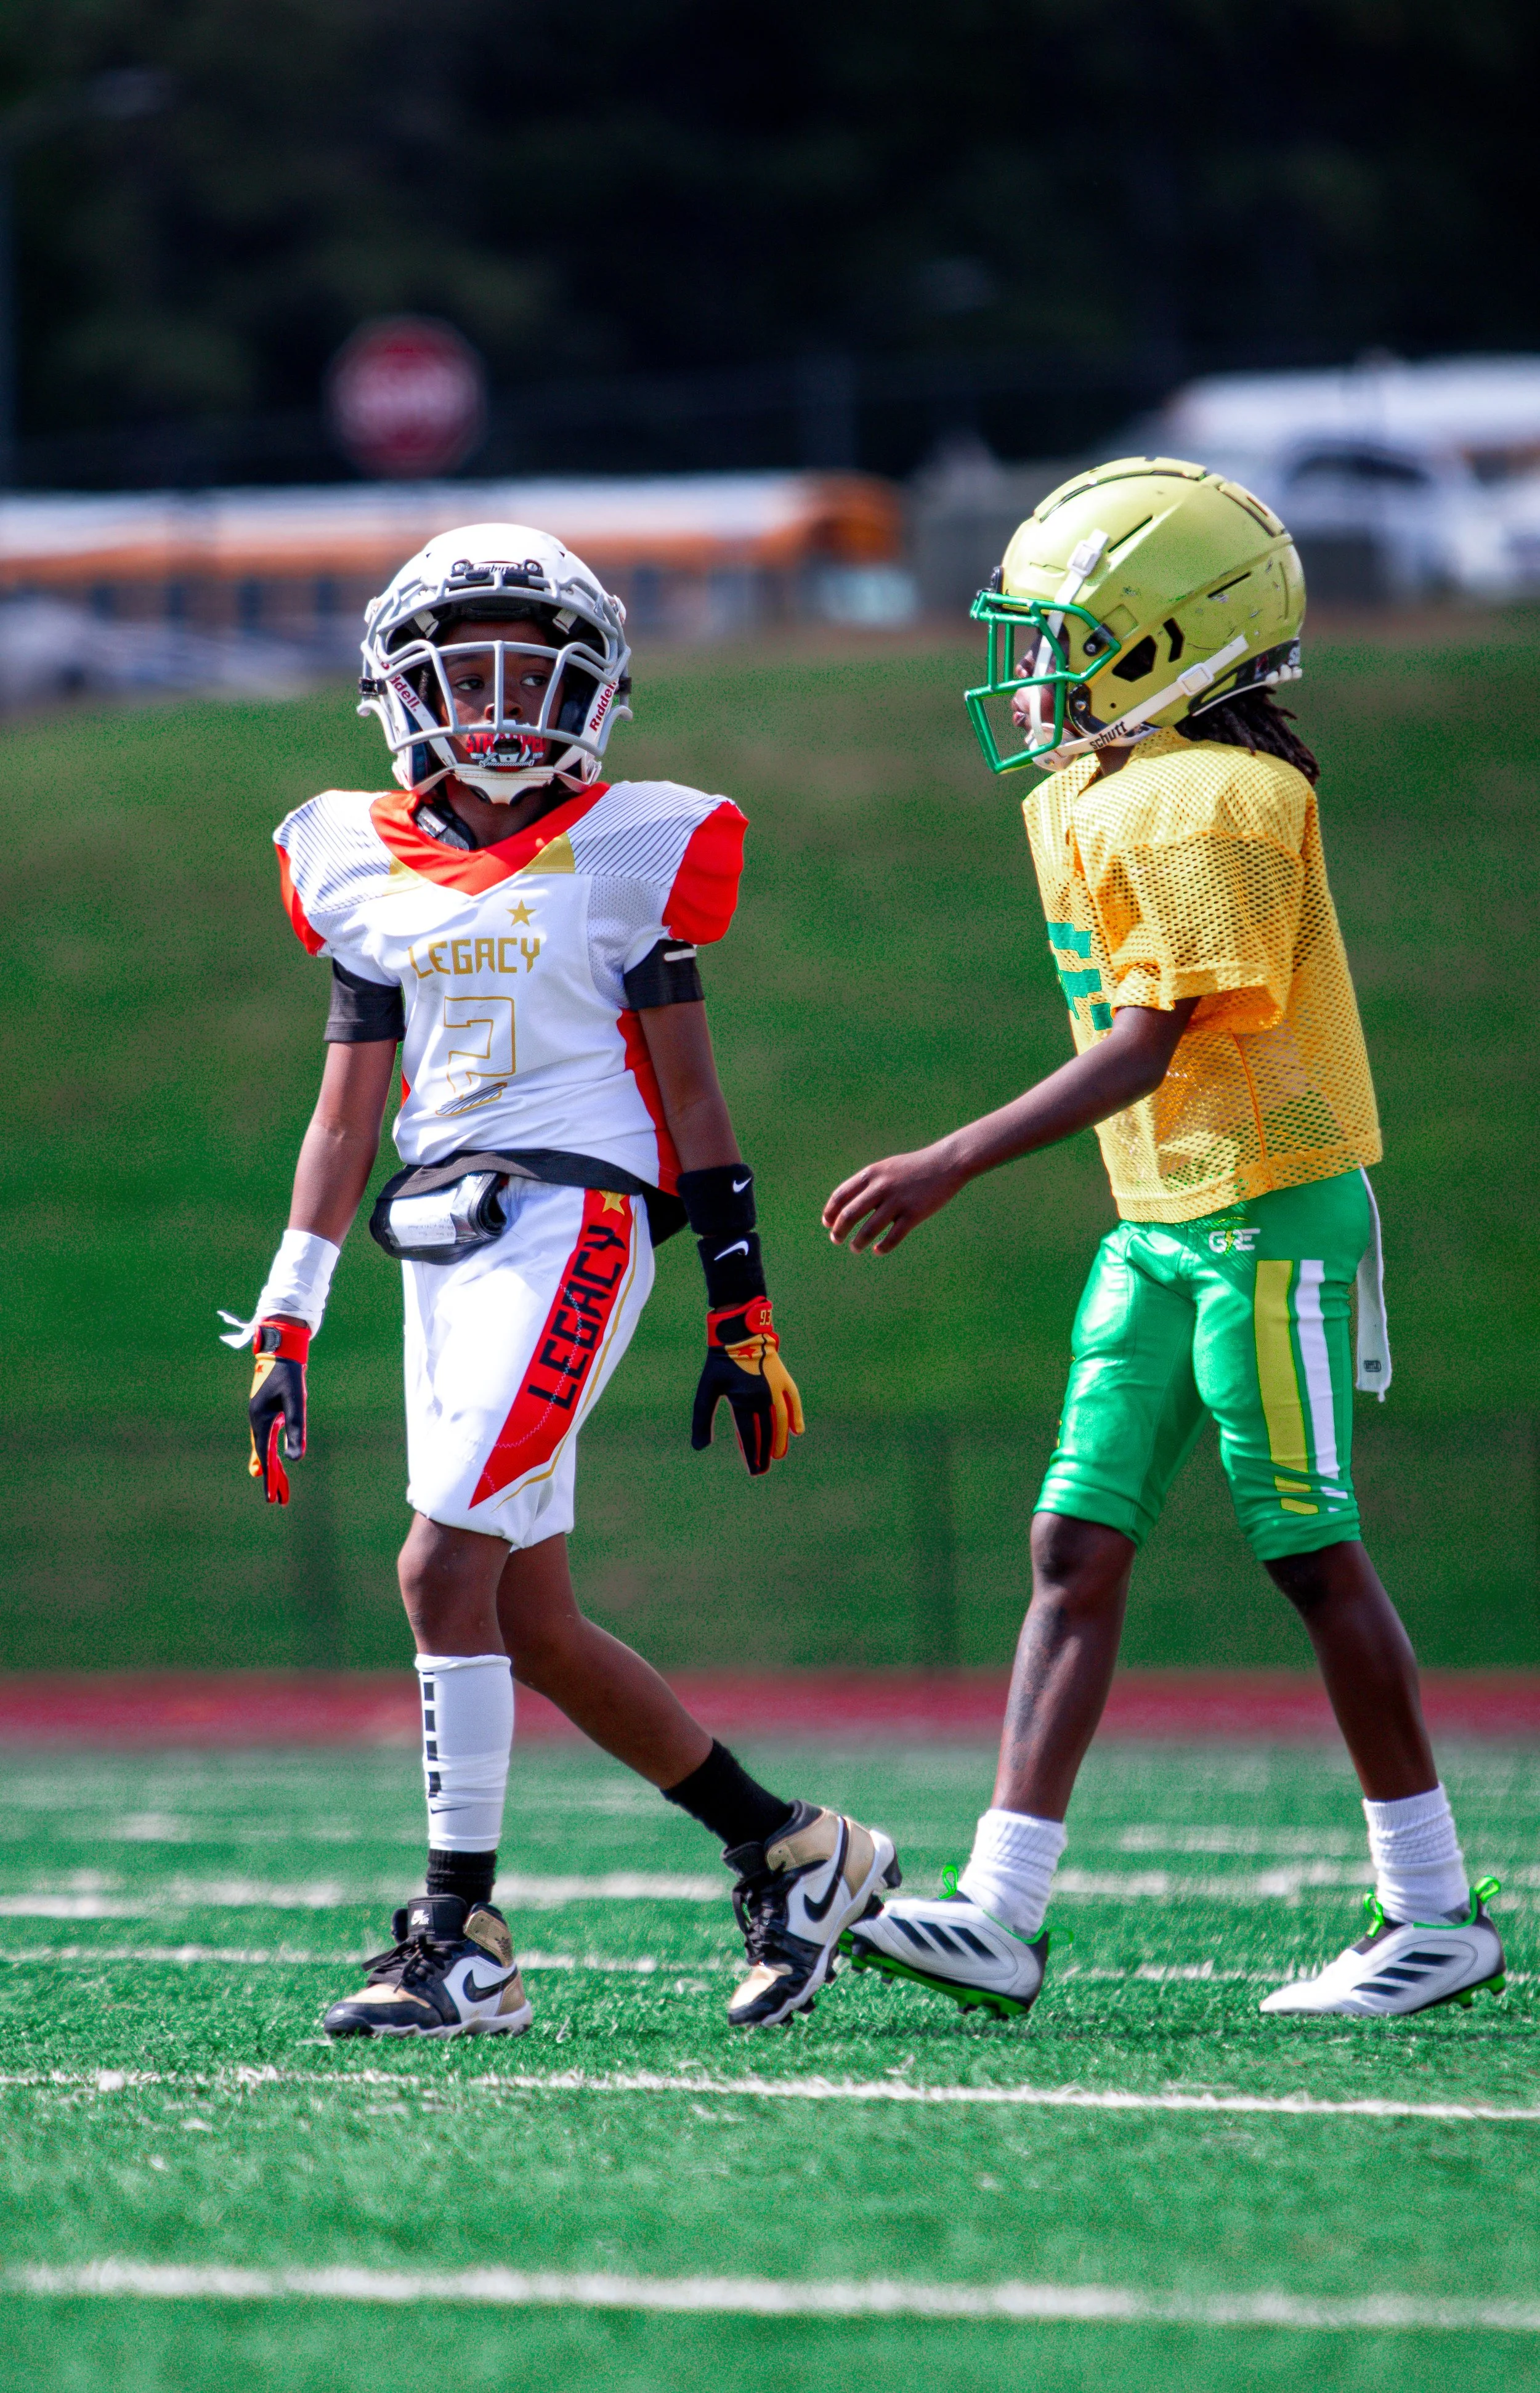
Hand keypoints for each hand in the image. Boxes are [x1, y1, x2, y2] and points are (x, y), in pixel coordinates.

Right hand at [246, 1318, 309, 1503]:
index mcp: (261, 1420)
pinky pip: (267, 1440)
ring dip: (272, 1469)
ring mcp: (261, 1418)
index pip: (266, 1456)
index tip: (271, 1497)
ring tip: (278, 1489)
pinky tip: (271, 1463)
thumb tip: (296, 1458)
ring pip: (266, 1450)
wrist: (281, 1352)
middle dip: (273, 1479)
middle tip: (277, 1502)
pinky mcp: (267, 1414)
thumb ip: (296, 1429)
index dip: (270, 1478)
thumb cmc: (289, 1375)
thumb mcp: (296, 1402)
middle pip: (265, 1457)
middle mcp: (258, 1422)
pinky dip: (269, 1455)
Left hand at [691, 1298, 804, 1475]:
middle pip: (766, 1432)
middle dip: (764, 1453)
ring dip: (780, 1440)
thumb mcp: (707, 1390)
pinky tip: (798, 1431)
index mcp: (743, 1400)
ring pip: (781, 1420)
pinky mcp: (783, 1378)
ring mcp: (776, 1387)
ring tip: (778, 1456)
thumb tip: (700, 1447)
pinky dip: (796, 1416)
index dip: (751, 1454)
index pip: (749, 1434)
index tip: (752, 1471)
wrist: (739, 1331)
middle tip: (762, 1471)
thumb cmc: (720, 1361)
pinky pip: (793, 1400)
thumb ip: (703, 1418)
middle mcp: (762, 1397)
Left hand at [822, 1143, 966, 1254]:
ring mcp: (897, 1201)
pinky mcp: (914, 1214)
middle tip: (836, 1240)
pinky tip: (878, 1250)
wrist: (946, 1163)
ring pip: (869, 1230)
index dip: (830, 1212)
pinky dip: (882, 1247)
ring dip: (857, 1242)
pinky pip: (893, 1238)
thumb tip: (848, 1205)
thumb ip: (868, 1184)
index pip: (841, 1196)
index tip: (827, 1223)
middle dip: (839, 1231)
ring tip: (854, 1248)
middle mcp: (881, 1187)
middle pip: (850, 1215)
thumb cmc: (914, 1168)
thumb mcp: (886, 1168)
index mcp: (871, 1174)